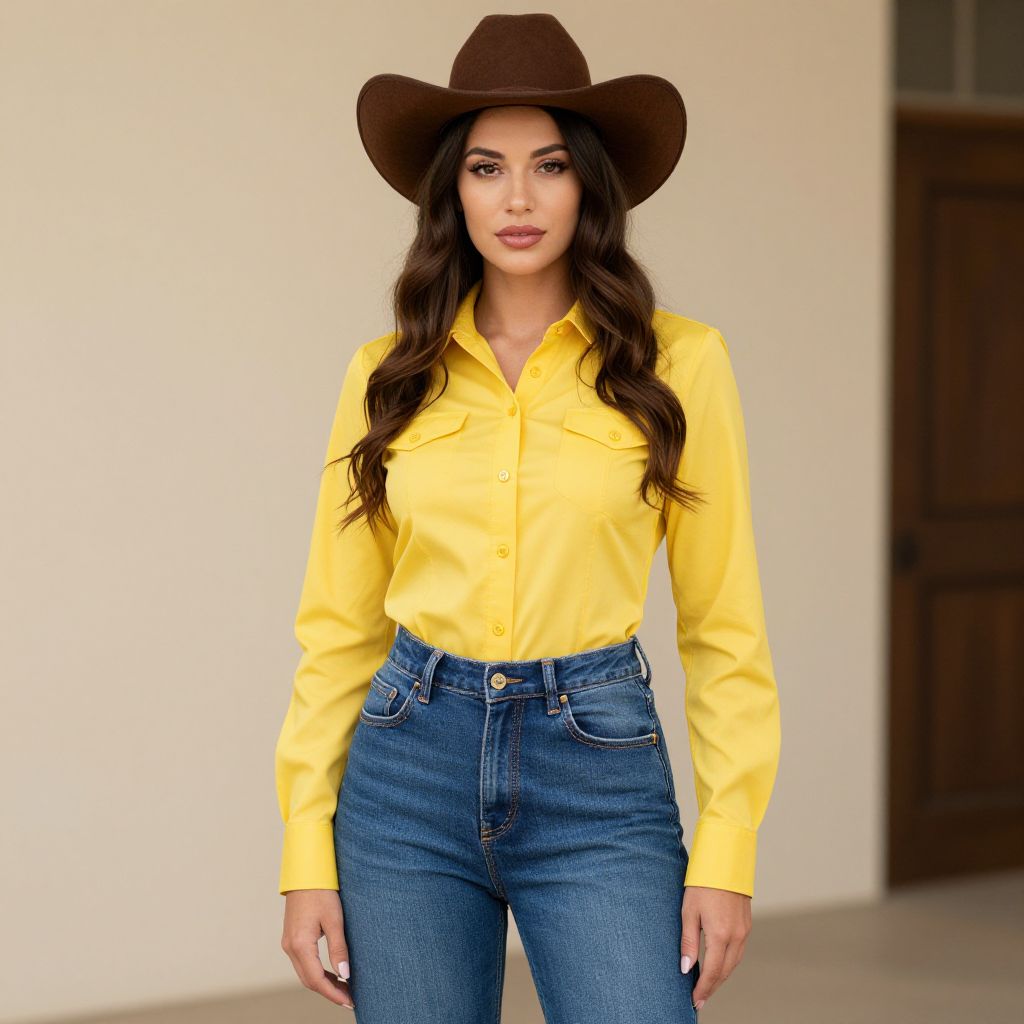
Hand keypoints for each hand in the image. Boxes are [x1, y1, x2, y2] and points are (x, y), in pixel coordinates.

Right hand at [280, 889, 354, 1008]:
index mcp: (300, 945)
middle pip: (309, 980)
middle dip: (329, 992)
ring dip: (323, 983)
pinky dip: (316, 972)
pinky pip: (303, 963)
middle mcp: (290, 947)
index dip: (333, 994)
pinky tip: (330, 973)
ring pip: (305, 973)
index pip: (316, 980)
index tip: (349, 1001)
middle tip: (350, 997)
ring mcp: (289, 943)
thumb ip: (339, 949)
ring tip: (344, 988)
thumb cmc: (321, 892)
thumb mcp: (334, 920)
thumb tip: (345, 975)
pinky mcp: (291, 938)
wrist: (305, 873)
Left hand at [680, 884, 751, 1010]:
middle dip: (712, 987)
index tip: (695, 1001)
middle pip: (725, 971)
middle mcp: (736, 936)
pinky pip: (739, 951)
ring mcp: (744, 930)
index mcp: (720, 934)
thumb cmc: (702, 883)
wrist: (724, 861)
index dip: (703, 989)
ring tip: (707, 985)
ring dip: (721, 976)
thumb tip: (685, 968)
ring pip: (734, 963)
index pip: (711, 972)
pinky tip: (719, 963)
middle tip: (699, 998)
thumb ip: (688, 941)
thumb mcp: (688, 911)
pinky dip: (728, 962)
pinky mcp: (747, 924)